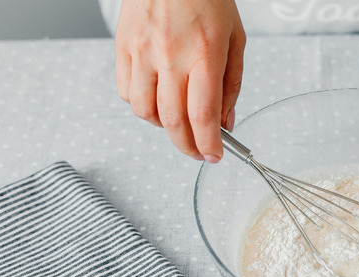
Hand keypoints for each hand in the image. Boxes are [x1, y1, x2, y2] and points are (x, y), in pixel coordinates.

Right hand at [115, 0, 245, 161]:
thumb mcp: (235, 38)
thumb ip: (231, 84)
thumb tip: (225, 122)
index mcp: (204, 52)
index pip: (202, 115)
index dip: (208, 144)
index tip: (214, 156)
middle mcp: (170, 54)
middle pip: (173, 121)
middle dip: (187, 146)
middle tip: (198, 152)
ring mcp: (142, 51)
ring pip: (144, 112)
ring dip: (163, 127)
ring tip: (178, 122)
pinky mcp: (123, 46)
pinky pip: (125, 92)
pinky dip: (141, 106)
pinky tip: (157, 99)